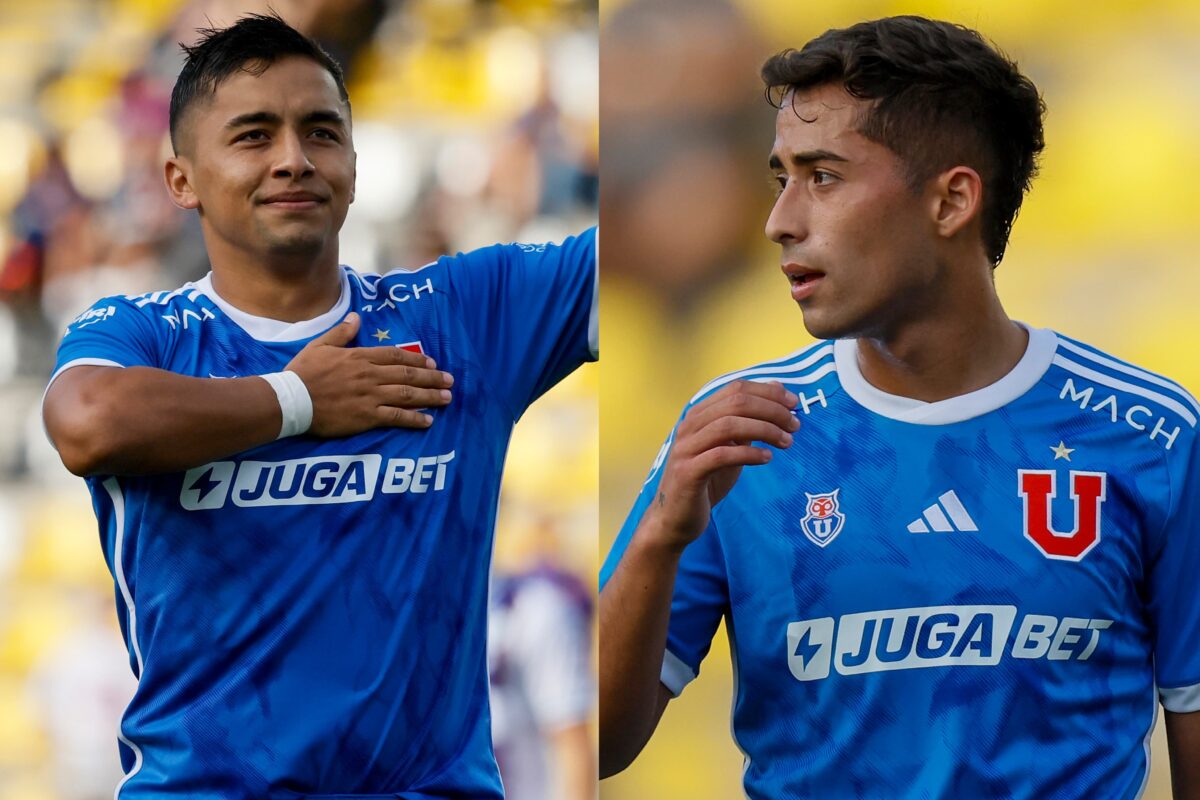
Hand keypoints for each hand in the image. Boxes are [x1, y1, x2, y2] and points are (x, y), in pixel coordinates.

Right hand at [285, 312, 453, 435]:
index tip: (431, 362)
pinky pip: (396, 417)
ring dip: (430, 396)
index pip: (395, 356)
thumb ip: (341, 333)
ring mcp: (370, 396)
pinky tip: (428, 420)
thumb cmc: (302, 373)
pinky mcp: (366, 416)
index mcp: (360, 357)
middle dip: (431, 377)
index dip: (416, 360)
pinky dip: (414, 419)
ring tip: (447, 397)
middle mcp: (370, 375)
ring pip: (407, 395)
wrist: (290, 400)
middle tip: (449, 380)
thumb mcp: (320, 346)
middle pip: (407, 375)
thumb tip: (357, 317)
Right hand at [646, 381, 798, 550]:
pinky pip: (721, 455)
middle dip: (771, 410)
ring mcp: (686, 448)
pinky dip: (748, 454)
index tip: (793, 403)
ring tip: (787, 441)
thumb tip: (776, 392)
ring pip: (728, 425)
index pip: (736, 388)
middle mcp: (690, 425)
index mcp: (700, 414)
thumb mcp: (731, 447)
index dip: (768, 392)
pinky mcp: (687, 472)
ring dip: (764, 429)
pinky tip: (767, 458)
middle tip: (795, 425)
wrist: (676, 517)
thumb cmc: (707, 480)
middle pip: (735, 403)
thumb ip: (748, 423)